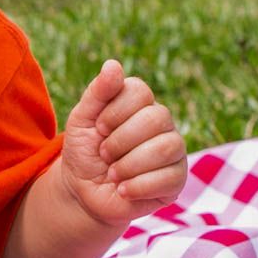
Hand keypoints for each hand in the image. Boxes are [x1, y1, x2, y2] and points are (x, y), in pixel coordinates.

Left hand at [58, 59, 187, 225]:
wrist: (82, 193)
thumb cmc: (84, 152)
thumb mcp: (81, 120)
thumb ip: (97, 93)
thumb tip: (113, 64)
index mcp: (140, 105)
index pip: (140, 91)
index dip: (115, 110)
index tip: (98, 128)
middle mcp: (162, 124)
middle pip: (156, 118)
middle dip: (120, 140)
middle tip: (103, 154)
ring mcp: (173, 151)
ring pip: (166, 147)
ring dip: (128, 164)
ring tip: (112, 173)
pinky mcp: (177, 180)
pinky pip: (168, 178)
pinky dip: (136, 186)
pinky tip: (123, 189)